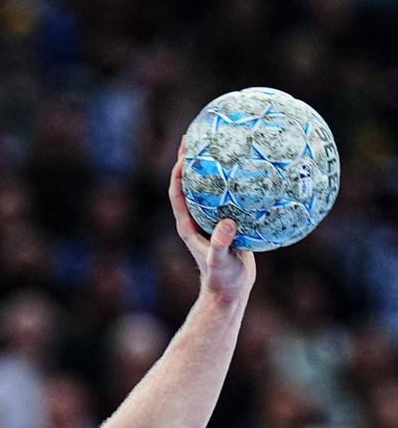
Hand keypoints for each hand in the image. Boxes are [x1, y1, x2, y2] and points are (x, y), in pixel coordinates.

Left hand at [170, 136, 255, 303]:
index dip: (177, 172)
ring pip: (209, 188)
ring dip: (212, 167)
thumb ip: (221, 244)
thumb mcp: (222, 262)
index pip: (178, 193)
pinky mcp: (227, 223)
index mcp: (189, 225)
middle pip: (190, 184)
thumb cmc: (223, 280)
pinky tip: (250, 168)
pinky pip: (228, 196)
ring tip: (223, 142)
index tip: (183, 152)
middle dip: (191, 160)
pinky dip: (235, 181)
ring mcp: (212, 220)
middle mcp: (197, 220)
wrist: (230, 292)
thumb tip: (227, 224)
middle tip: (198, 135)